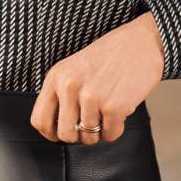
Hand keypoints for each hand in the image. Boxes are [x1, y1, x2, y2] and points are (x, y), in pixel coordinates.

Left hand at [30, 12, 164, 144]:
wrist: (140, 42)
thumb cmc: (107, 58)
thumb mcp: (72, 69)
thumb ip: (61, 94)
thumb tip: (55, 130)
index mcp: (56, 77)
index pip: (39, 120)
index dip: (51, 134)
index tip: (61, 135)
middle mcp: (69, 87)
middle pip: (65, 134)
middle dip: (79, 137)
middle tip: (90, 126)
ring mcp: (91, 97)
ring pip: (89, 138)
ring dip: (100, 132)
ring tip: (106, 115)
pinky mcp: (114, 106)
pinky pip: (110, 135)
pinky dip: (116, 130)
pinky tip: (120, 114)